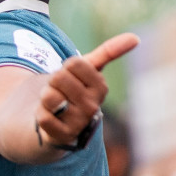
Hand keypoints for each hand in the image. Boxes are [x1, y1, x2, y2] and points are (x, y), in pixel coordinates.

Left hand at [35, 33, 138, 149]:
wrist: (55, 122)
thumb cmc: (72, 91)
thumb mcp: (88, 71)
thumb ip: (108, 52)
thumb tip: (136, 37)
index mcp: (101, 88)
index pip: (73, 63)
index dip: (64, 68)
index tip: (69, 78)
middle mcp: (93, 107)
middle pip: (59, 78)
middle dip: (52, 83)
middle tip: (59, 92)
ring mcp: (78, 123)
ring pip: (49, 97)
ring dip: (44, 98)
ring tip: (53, 105)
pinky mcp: (63, 138)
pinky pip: (43, 118)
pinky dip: (40, 115)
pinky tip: (49, 118)